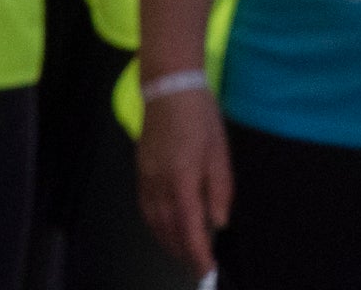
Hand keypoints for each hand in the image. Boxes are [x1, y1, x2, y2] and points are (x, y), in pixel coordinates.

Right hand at [137, 82, 233, 274]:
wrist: (169, 89)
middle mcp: (160, 184)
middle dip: (183, 252)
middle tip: (199, 266)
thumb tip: (219, 222)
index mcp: (183, 180)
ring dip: (168, 242)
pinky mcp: (140, 172)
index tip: (206, 270)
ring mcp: (146, 179)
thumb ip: (220, 190)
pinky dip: (155, 225)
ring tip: (183, 254)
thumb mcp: (219, 152)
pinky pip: (145, 209)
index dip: (198, 254)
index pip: (189, 228)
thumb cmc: (200, 118)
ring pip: (154, 222)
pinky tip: (164, 229)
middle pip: (169, 230)